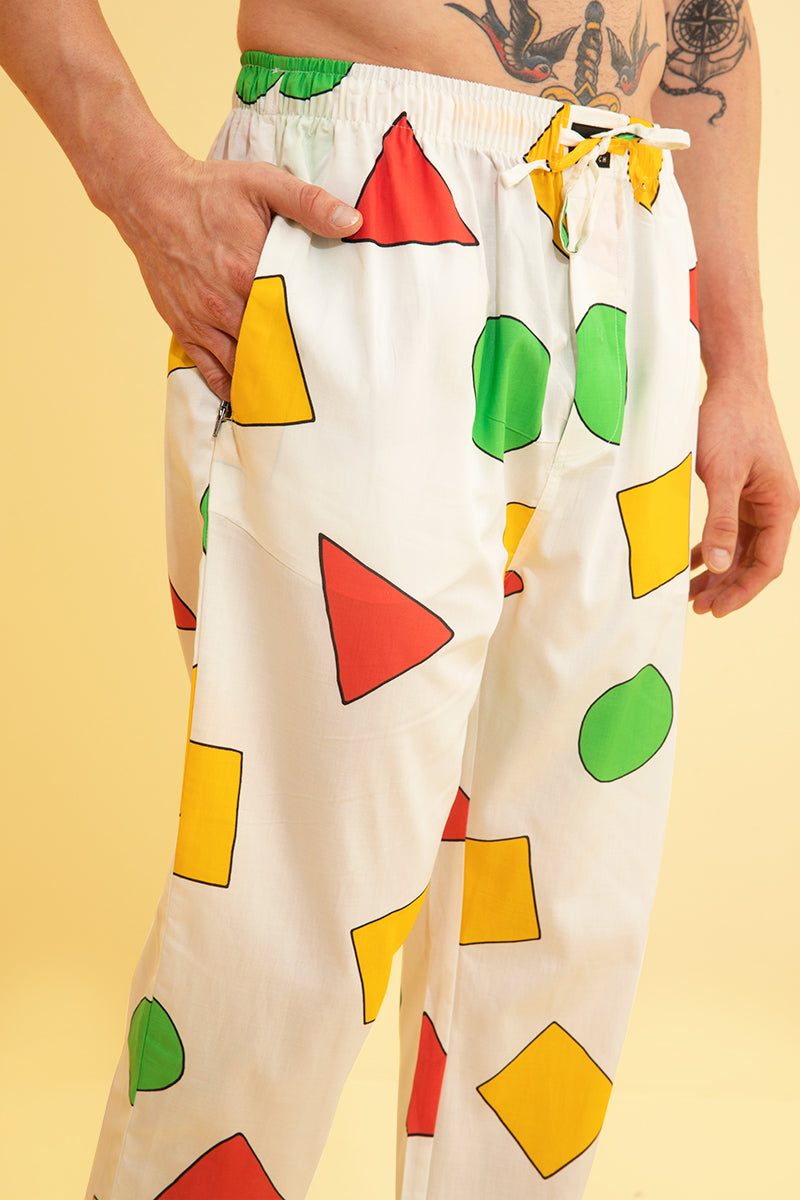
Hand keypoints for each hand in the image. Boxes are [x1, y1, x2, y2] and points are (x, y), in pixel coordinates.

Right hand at [109, 148, 361, 399]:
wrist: (148, 196)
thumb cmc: (209, 190)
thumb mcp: (263, 183)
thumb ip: (310, 203)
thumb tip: (352, 222)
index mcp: (250, 272)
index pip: (294, 318)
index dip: (317, 336)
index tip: (338, 349)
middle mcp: (225, 303)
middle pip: (270, 349)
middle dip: (295, 365)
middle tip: (324, 383)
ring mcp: (202, 319)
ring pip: (242, 366)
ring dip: (266, 381)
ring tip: (294, 395)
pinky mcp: (184, 327)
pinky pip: (210, 370)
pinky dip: (231, 387)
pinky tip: (251, 397)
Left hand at [690, 378, 798, 616]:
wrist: (732, 384)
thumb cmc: (730, 422)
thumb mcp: (722, 474)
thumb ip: (720, 521)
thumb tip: (721, 566)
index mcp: (780, 506)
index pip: (766, 564)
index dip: (742, 592)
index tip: (715, 611)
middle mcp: (774, 508)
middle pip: (753, 562)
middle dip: (727, 588)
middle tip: (696, 608)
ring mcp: (757, 501)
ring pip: (739, 550)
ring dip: (718, 573)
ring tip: (690, 595)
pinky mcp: (740, 493)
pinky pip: (729, 532)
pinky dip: (711, 550)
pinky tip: (690, 565)